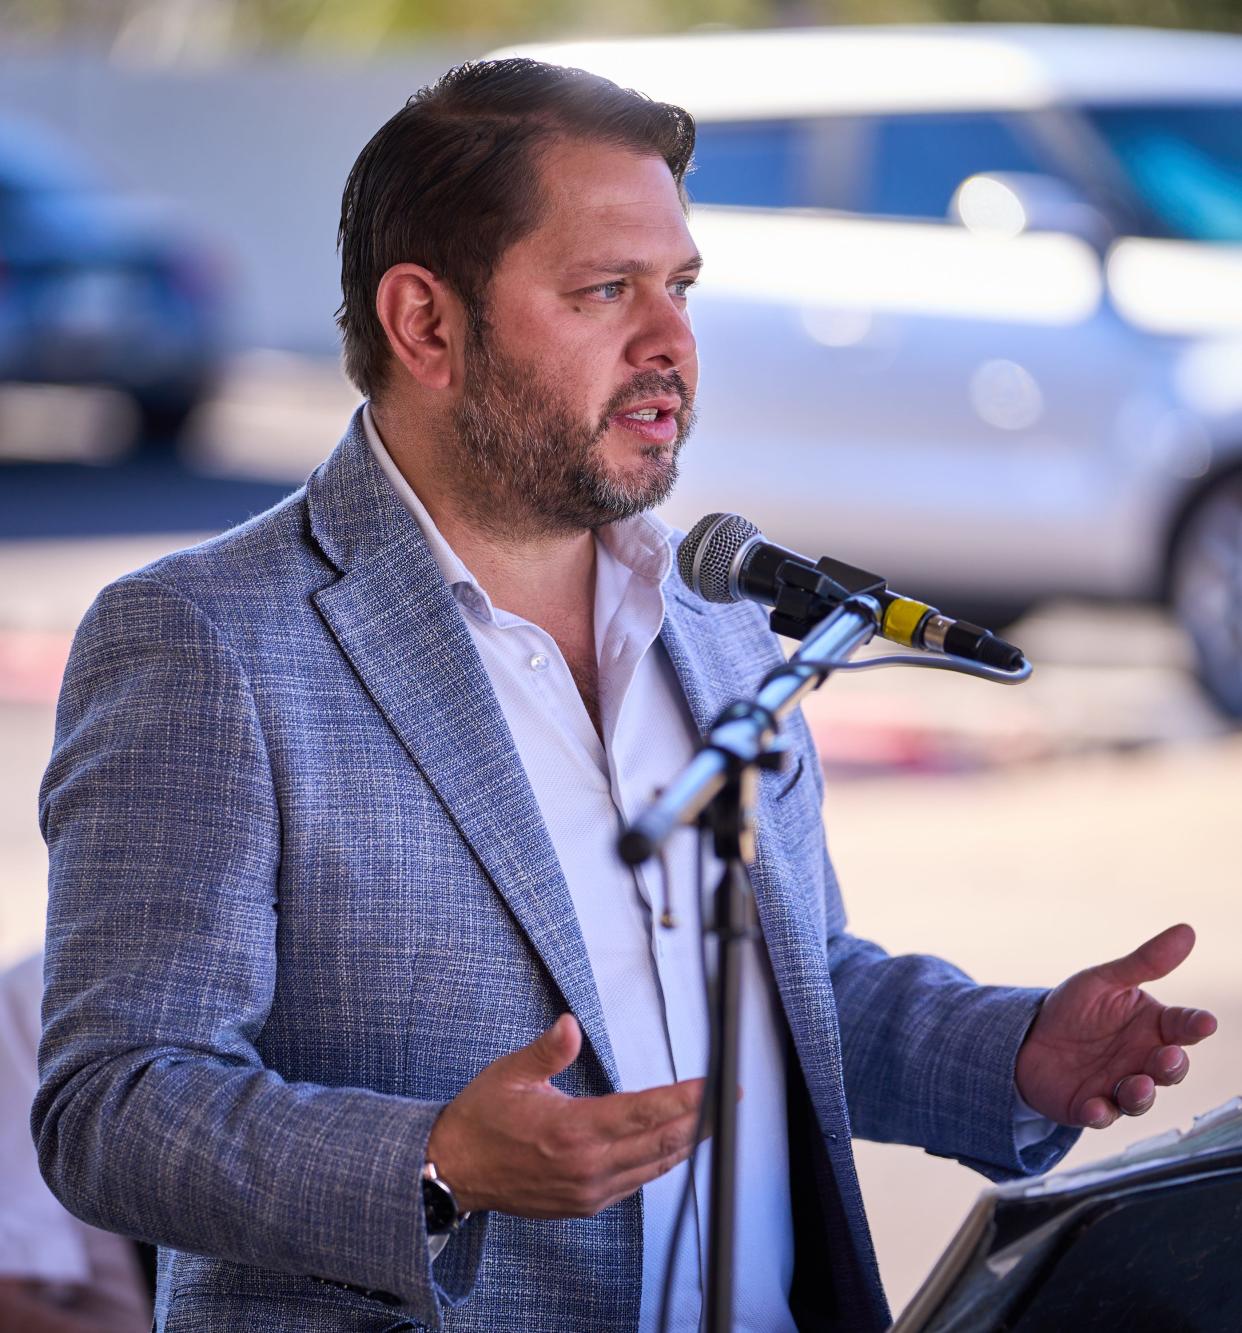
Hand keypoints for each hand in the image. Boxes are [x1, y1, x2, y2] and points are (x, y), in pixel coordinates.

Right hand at [424, 1014, 704, 1217]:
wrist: (454, 1172)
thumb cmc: (482, 1120)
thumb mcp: (510, 1075)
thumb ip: (547, 1051)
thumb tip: (569, 1025)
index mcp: (572, 1131)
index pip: (645, 1113)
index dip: (685, 1098)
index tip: (713, 1085)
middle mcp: (587, 1166)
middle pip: (662, 1142)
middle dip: (701, 1120)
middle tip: (729, 1099)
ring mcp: (589, 1190)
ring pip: (655, 1166)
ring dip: (687, 1142)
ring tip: (713, 1119)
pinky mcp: (586, 1203)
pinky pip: (637, 1182)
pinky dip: (661, 1163)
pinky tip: (674, 1146)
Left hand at [1015, 923, 1217, 1129]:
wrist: (1029, 1037)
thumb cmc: (1076, 1008)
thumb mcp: (1105, 980)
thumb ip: (1144, 963)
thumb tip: (1187, 930)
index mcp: (1152, 1027)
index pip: (1183, 1027)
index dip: (1195, 1025)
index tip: (1205, 1022)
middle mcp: (1142, 1060)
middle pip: (1168, 1068)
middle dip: (1170, 1066)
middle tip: (1166, 1057)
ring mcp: (1118, 1086)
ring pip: (1139, 1097)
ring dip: (1140, 1094)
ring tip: (1137, 1085)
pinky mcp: (1089, 1106)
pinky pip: (1099, 1114)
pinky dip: (1099, 1113)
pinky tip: (1095, 1106)